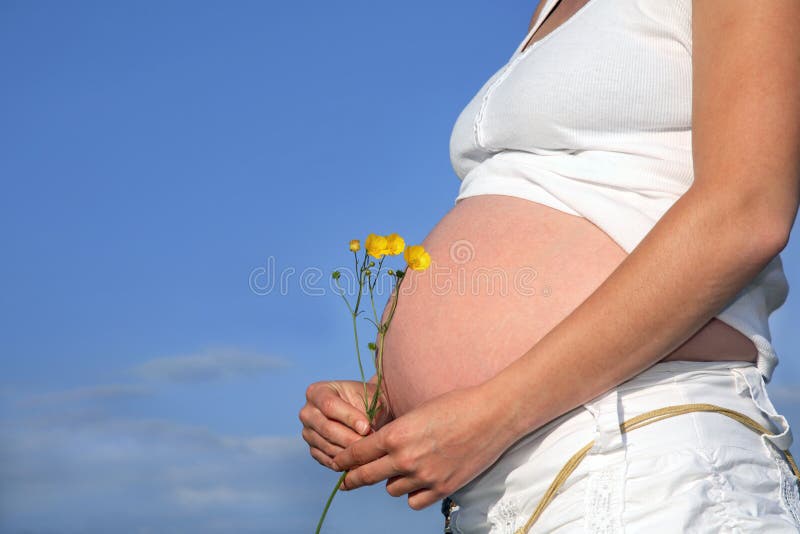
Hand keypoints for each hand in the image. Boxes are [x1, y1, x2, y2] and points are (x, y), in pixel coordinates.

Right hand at [299, 379, 392, 470]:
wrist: (366, 411)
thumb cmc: (368, 401)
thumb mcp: (368, 398)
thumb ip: (365, 412)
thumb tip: (364, 433)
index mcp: (317, 392)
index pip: (329, 405)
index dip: (349, 418)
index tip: (366, 427)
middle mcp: (307, 412)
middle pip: (326, 428)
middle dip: (350, 438)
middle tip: (369, 444)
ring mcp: (307, 432)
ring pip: (327, 446)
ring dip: (349, 452)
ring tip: (367, 451)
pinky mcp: (313, 449)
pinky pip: (327, 459)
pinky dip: (343, 462)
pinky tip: (358, 459)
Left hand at [331, 383, 517, 509]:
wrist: (492, 415)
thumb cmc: (456, 405)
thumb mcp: (417, 411)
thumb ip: (397, 432)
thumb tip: (381, 446)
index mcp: (396, 434)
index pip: (358, 453)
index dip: (345, 459)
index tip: (338, 464)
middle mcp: (405, 458)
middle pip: (366, 476)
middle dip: (353, 479)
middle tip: (345, 482)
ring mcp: (424, 477)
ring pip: (391, 489)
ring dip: (392, 481)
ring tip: (402, 469)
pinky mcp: (443, 488)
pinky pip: (414, 501)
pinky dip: (413, 493)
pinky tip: (419, 481)